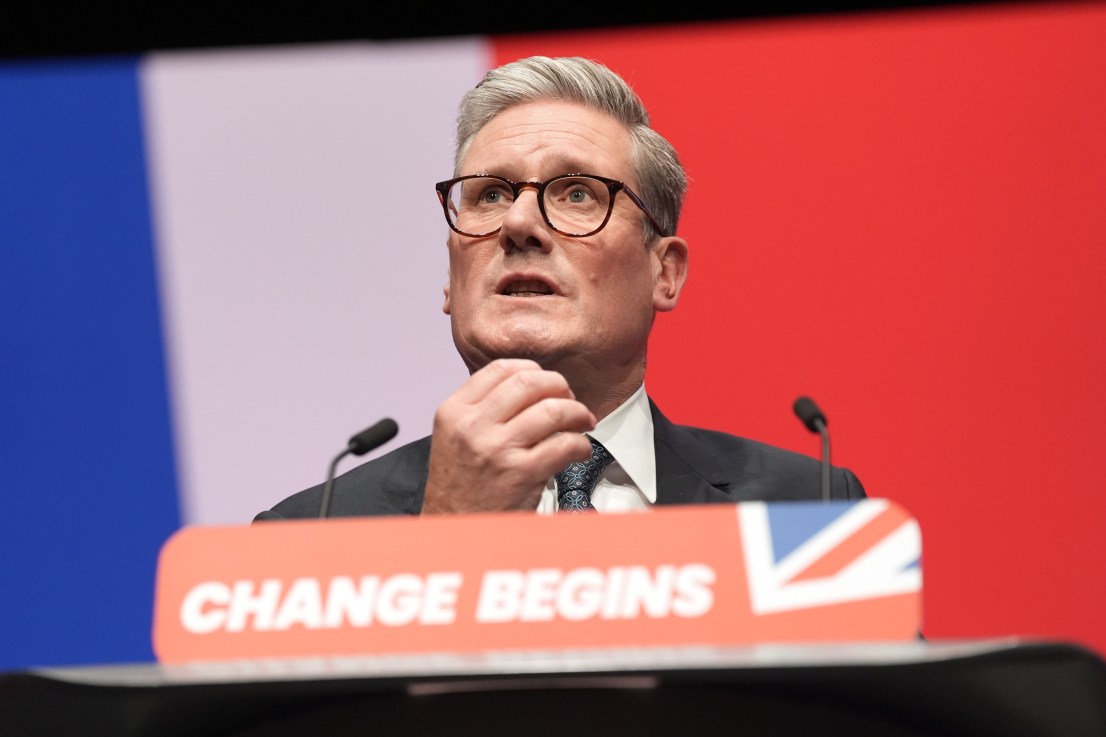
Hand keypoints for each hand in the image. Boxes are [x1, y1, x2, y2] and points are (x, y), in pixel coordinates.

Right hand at [421, 358, 595, 513]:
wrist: (454, 531)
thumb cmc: (459, 488)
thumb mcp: (455, 437)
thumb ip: (483, 409)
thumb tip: (529, 385)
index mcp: (454, 411)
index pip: (501, 368)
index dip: (533, 371)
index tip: (546, 383)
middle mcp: (473, 426)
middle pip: (530, 382)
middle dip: (559, 387)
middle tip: (569, 400)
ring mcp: (497, 449)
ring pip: (553, 410)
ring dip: (577, 413)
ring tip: (581, 423)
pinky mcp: (521, 474)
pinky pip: (564, 444)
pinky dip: (580, 444)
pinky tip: (578, 451)